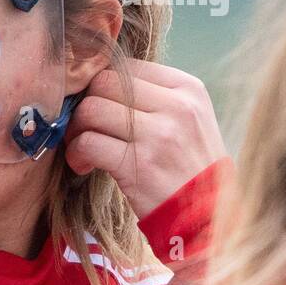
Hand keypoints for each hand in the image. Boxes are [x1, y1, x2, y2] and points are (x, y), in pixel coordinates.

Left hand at [64, 59, 225, 218]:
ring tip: (83, 151)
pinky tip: (84, 166)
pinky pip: (88, 142)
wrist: (209, 217)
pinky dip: (77, 154)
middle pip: (103, 83)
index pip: (125, 67)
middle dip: (85, 106)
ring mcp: (159, 134)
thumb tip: (98, 82)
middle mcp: (176, 106)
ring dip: (76, 132)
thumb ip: (153, 98)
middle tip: (84, 130)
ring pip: (91, 109)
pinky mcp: (139, 164)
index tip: (99, 112)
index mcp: (188, 88)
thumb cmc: (190, 168)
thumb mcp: (188, 120)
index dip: (101, 88)